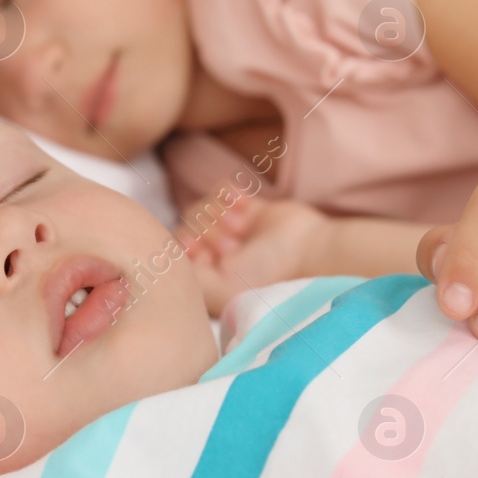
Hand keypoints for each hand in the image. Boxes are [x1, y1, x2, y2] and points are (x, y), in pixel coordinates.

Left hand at [179, 191, 329, 316]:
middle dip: (206, 231)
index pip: (174, 251)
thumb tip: (167, 255)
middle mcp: (218, 256)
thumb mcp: (217, 289)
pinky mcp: (248, 209)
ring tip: (241, 228)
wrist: (311, 255)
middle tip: (233, 247)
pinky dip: (226, 193)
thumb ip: (185, 274)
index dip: (184, 245)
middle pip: (186, 225)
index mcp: (208, 279)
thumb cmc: (266, 278)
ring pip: (201, 206)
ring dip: (217, 214)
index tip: (202, 251)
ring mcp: (232, 231)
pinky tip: (243, 205)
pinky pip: (220, 189)